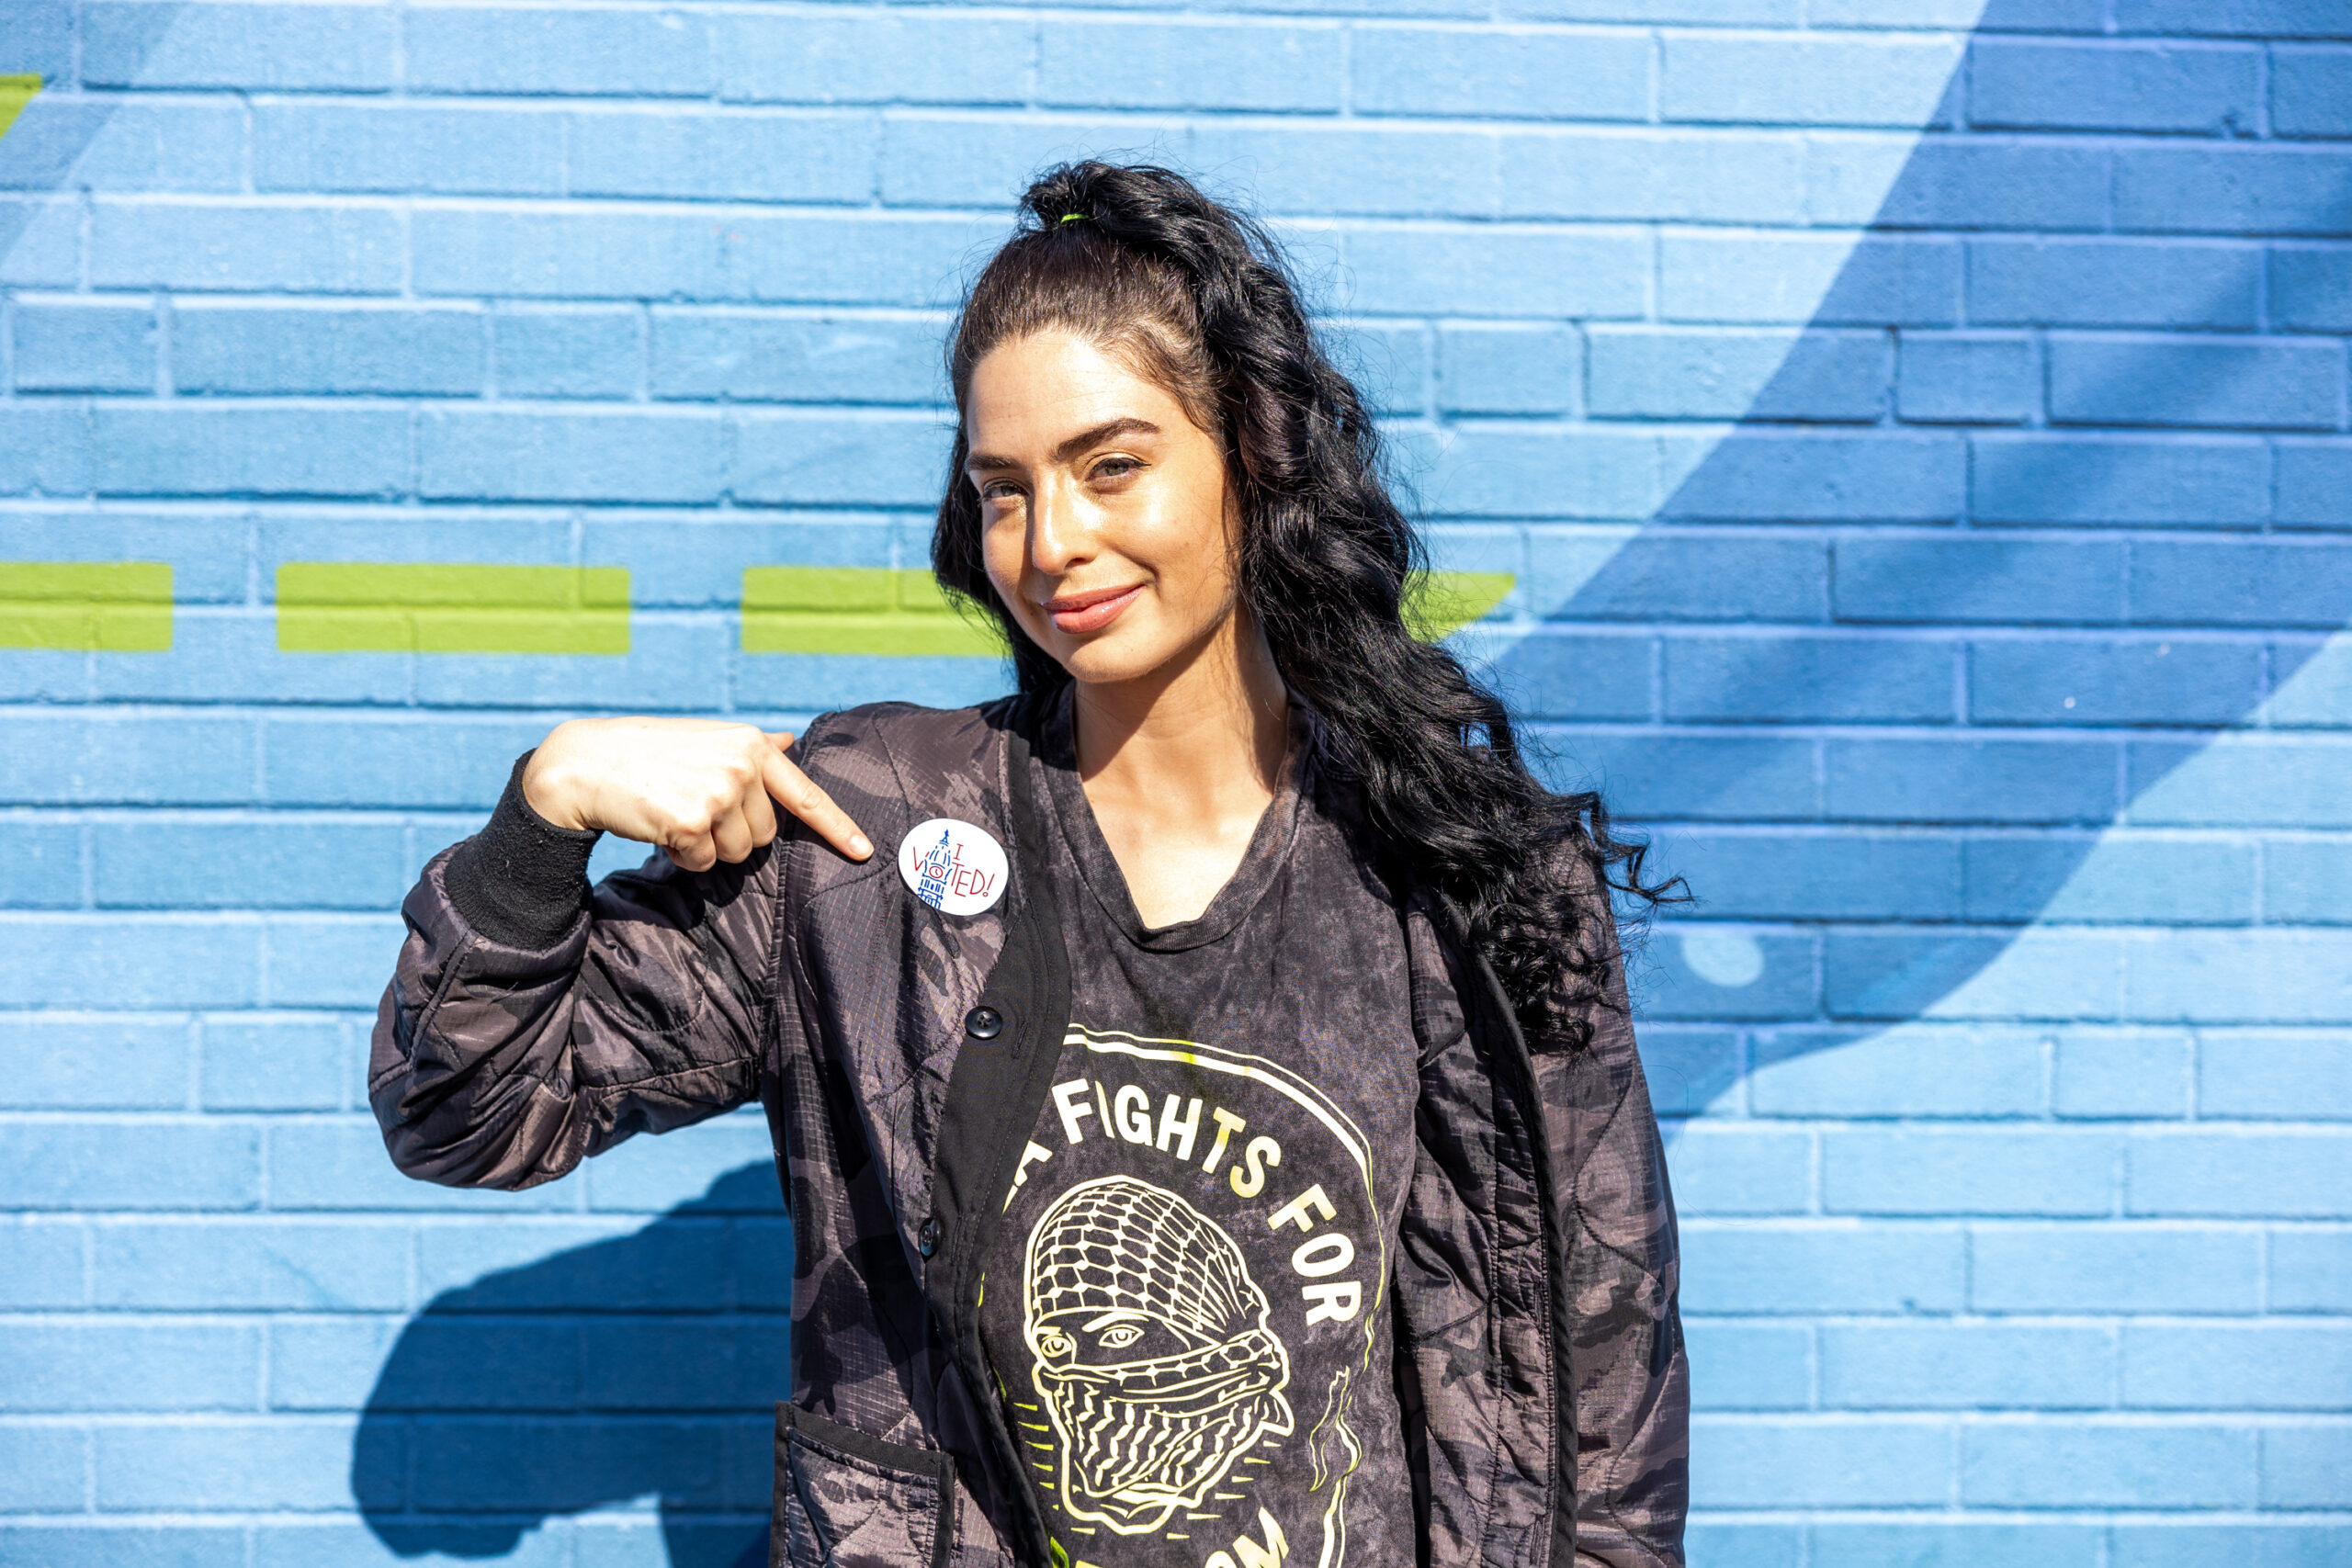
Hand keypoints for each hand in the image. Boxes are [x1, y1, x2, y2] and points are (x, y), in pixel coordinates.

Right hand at [521, 717, 871, 871]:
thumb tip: (791, 740)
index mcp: (752, 745)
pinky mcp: (691, 822)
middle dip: (731, 834)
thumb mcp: (708, 740)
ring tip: (674, 812)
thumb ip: (753, 749)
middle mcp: (742, 767)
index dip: (837, 827)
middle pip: (763, 836)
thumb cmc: (649, 753)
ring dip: (706, 847)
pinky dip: (682, 856)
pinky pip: (704, 864)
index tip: (864, 851)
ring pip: (735, 854)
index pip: (805, 794)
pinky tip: (659, 826)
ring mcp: (718, 794)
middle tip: (692, 807)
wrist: (586, 762)